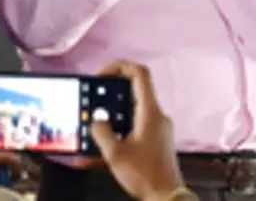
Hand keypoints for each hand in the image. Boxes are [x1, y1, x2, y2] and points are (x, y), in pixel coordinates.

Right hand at [90, 61, 184, 200]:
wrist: (165, 193)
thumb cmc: (144, 174)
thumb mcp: (115, 153)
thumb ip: (102, 132)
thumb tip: (97, 120)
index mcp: (150, 112)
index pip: (140, 74)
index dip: (120, 66)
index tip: (100, 73)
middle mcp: (157, 115)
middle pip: (134, 91)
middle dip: (110, 93)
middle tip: (91, 100)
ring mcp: (158, 127)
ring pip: (132, 111)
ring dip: (111, 115)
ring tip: (91, 125)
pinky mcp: (155, 139)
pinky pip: (134, 128)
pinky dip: (117, 131)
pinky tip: (98, 148)